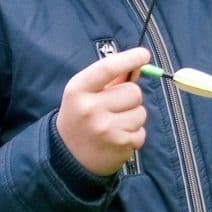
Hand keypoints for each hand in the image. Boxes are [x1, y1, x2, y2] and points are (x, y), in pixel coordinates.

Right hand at [56, 47, 150, 175]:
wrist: (67, 157)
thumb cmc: (80, 118)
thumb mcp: (85, 94)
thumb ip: (110, 79)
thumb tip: (138, 65)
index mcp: (78, 91)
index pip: (107, 68)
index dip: (128, 59)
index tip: (144, 54)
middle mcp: (90, 109)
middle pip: (133, 92)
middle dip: (130, 97)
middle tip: (115, 107)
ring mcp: (106, 129)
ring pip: (141, 112)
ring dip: (133, 117)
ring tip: (114, 124)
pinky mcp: (120, 145)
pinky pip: (142, 131)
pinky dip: (134, 134)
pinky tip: (117, 138)